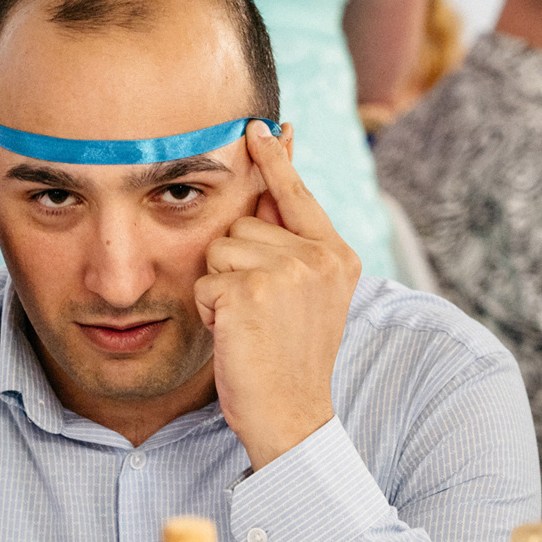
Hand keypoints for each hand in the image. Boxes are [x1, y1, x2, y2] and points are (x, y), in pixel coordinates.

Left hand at [194, 120, 360, 469]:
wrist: (291, 415)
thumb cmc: (289, 360)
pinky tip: (235, 336)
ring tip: (248, 325)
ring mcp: (287, 272)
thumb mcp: (305, 297)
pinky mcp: (251, 291)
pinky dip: (208, 312)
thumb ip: (291, 243)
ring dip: (219, 289)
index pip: (297, 195)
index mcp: (337, 255)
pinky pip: (204, 283)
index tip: (262, 126)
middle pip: (241, 227)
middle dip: (234, 268)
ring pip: (218, 251)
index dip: (275, 162)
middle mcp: (319, 257)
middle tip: (259, 315)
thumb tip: (272, 182)